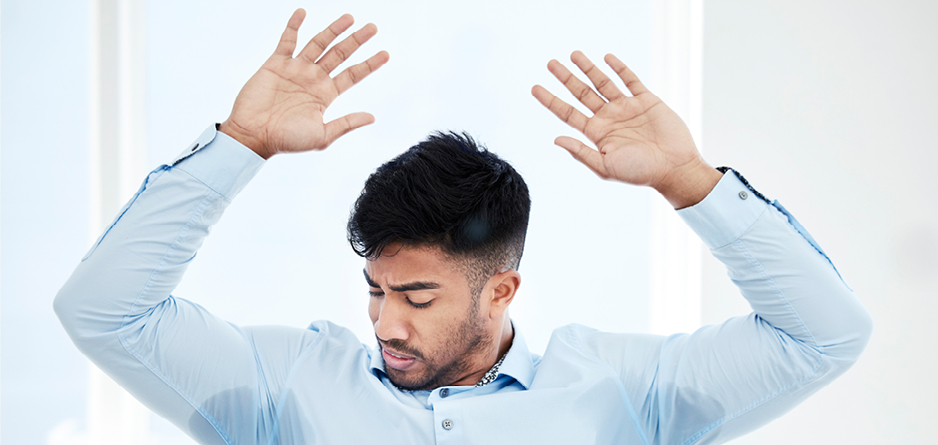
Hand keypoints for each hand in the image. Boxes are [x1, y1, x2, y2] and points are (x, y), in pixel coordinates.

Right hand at [219, 9, 388, 158]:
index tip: (386, 54)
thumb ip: (346, 124)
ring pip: (319, 43)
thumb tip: (372, 117)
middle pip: (340, 54)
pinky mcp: (276, 64)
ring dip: (333, 29)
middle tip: (373, 27)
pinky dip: (294, 26)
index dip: (369, 64)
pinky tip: (303, 12)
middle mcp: (313, 78)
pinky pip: (287, 41)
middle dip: (356, 40)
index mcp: (326, 94)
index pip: (353, 74)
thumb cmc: (287, 141)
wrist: (254, 135)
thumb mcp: (322, 136)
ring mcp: (295, 69)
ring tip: (350, 17)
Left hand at [532, 52, 720, 207]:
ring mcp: (627, 108)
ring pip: (603, 83)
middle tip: (550, 63)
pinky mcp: (647, 101)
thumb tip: (556, 139)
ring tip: (573, 54)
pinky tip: (607, 58)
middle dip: (566, 78)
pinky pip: (631, 80)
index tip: (534, 88)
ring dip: (588, 68)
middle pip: (581, 93)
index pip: (567, 113)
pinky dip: (620, 68)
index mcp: (596, 134)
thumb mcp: (605, 166)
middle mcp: (609, 118)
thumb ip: (581, 152)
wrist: (674, 169)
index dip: (550, 100)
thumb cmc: (640, 173)